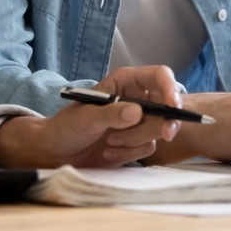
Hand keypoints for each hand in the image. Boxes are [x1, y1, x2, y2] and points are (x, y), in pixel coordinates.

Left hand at [0, 66, 182, 167]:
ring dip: (135, 141)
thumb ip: (111, 114)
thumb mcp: (87, 117)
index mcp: (126, 82)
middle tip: (165, 134)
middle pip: (167, 106)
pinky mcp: (136, 142)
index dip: (171, 88)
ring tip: (110, 142)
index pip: (159, 77)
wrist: (56, 152)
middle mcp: (136, 99)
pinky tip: (109, 152)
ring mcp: (138, 122)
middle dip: (161, 123)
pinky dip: (130, 153)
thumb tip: (137, 112)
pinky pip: (148, 148)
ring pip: (158, 130)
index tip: (173, 106)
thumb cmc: (66, 127)